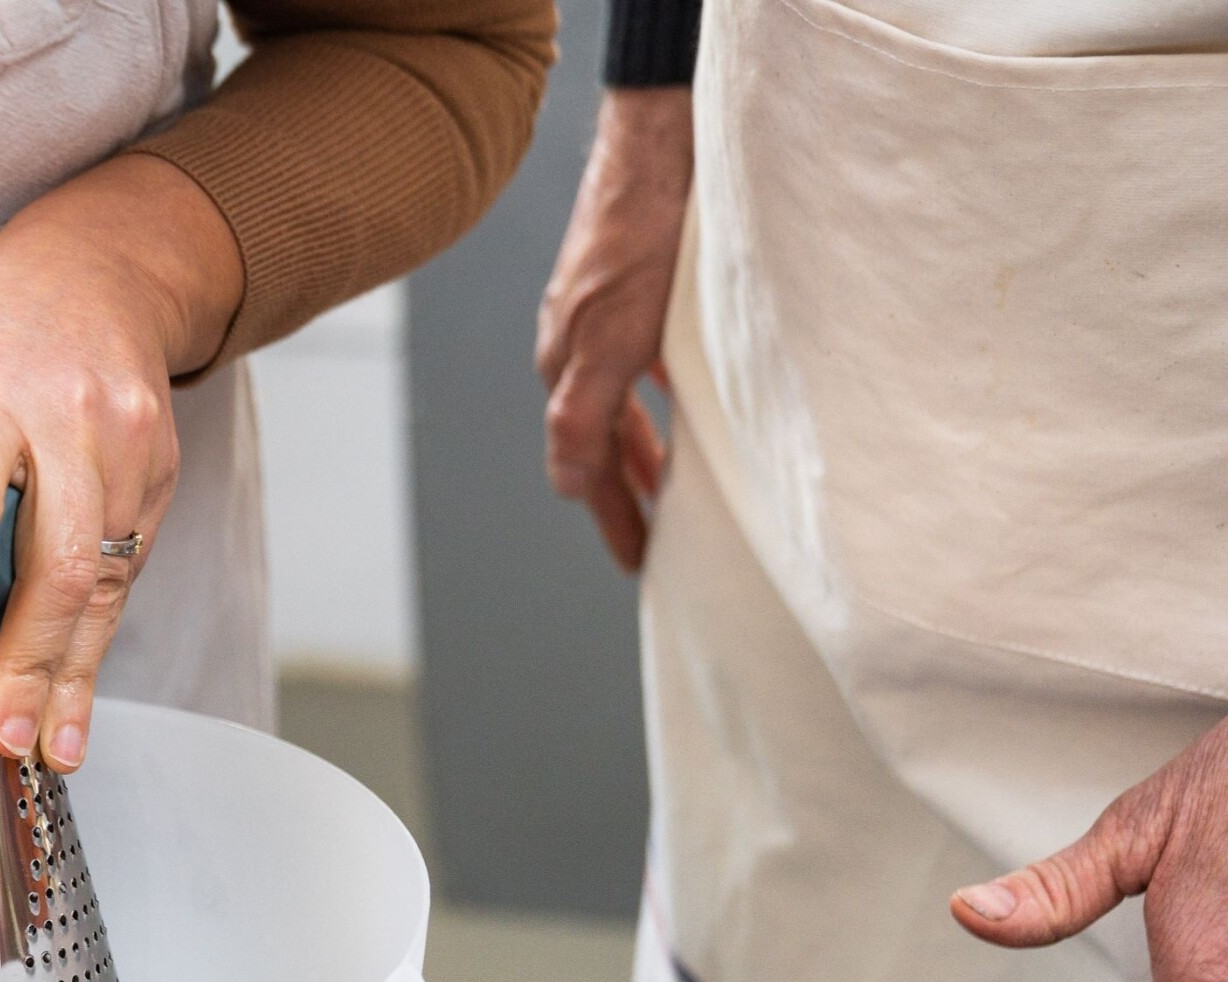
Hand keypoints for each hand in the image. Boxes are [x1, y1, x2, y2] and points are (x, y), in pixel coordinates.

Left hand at [0, 154, 242, 770]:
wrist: (100, 268)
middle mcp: (66, 417)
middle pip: (59, 559)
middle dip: (30, 662)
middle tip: (7, 736)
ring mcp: (130, 447)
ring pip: (104, 579)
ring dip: (74, 673)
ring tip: (52, 745)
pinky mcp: (164, 475)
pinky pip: (126, 569)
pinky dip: (95, 636)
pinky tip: (75, 691)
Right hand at [536, 88, 692, 571]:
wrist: (661, 145)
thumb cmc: (640, 236)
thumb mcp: (613, 339)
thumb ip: (587, 418)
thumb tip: (570, 487)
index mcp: (568, 367)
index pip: (585, 467)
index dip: (614, 518)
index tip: (640, 561)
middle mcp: (578, 347)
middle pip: (599, 441)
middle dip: (624, 493)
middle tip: (655, 537)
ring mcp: (603, 319)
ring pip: (621, 405)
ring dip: (643, 450)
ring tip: (671, 486)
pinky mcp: (633, 291)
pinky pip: (641, 366)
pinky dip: (661, 400)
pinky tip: (689, 398)